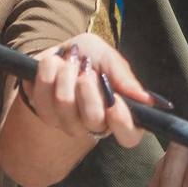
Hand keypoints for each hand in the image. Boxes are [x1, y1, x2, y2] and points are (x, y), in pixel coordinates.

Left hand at [18, 35, 146, 149]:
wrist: (59, 50)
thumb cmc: (90, 56)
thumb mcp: (108, 57)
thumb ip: (124, 77)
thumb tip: (145, 99)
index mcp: (119, 114)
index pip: (129, 136)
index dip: (122, 121)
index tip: (114, 100)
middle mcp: (95, 124)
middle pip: (93, 120)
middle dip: (88, 87)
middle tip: (86, 69)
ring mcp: (68, 123)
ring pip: (65, 105)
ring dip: (66, 74)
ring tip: (69, 62)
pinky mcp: (46, 113)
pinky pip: (42, 97)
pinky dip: (47, 73)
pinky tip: (53, 65)